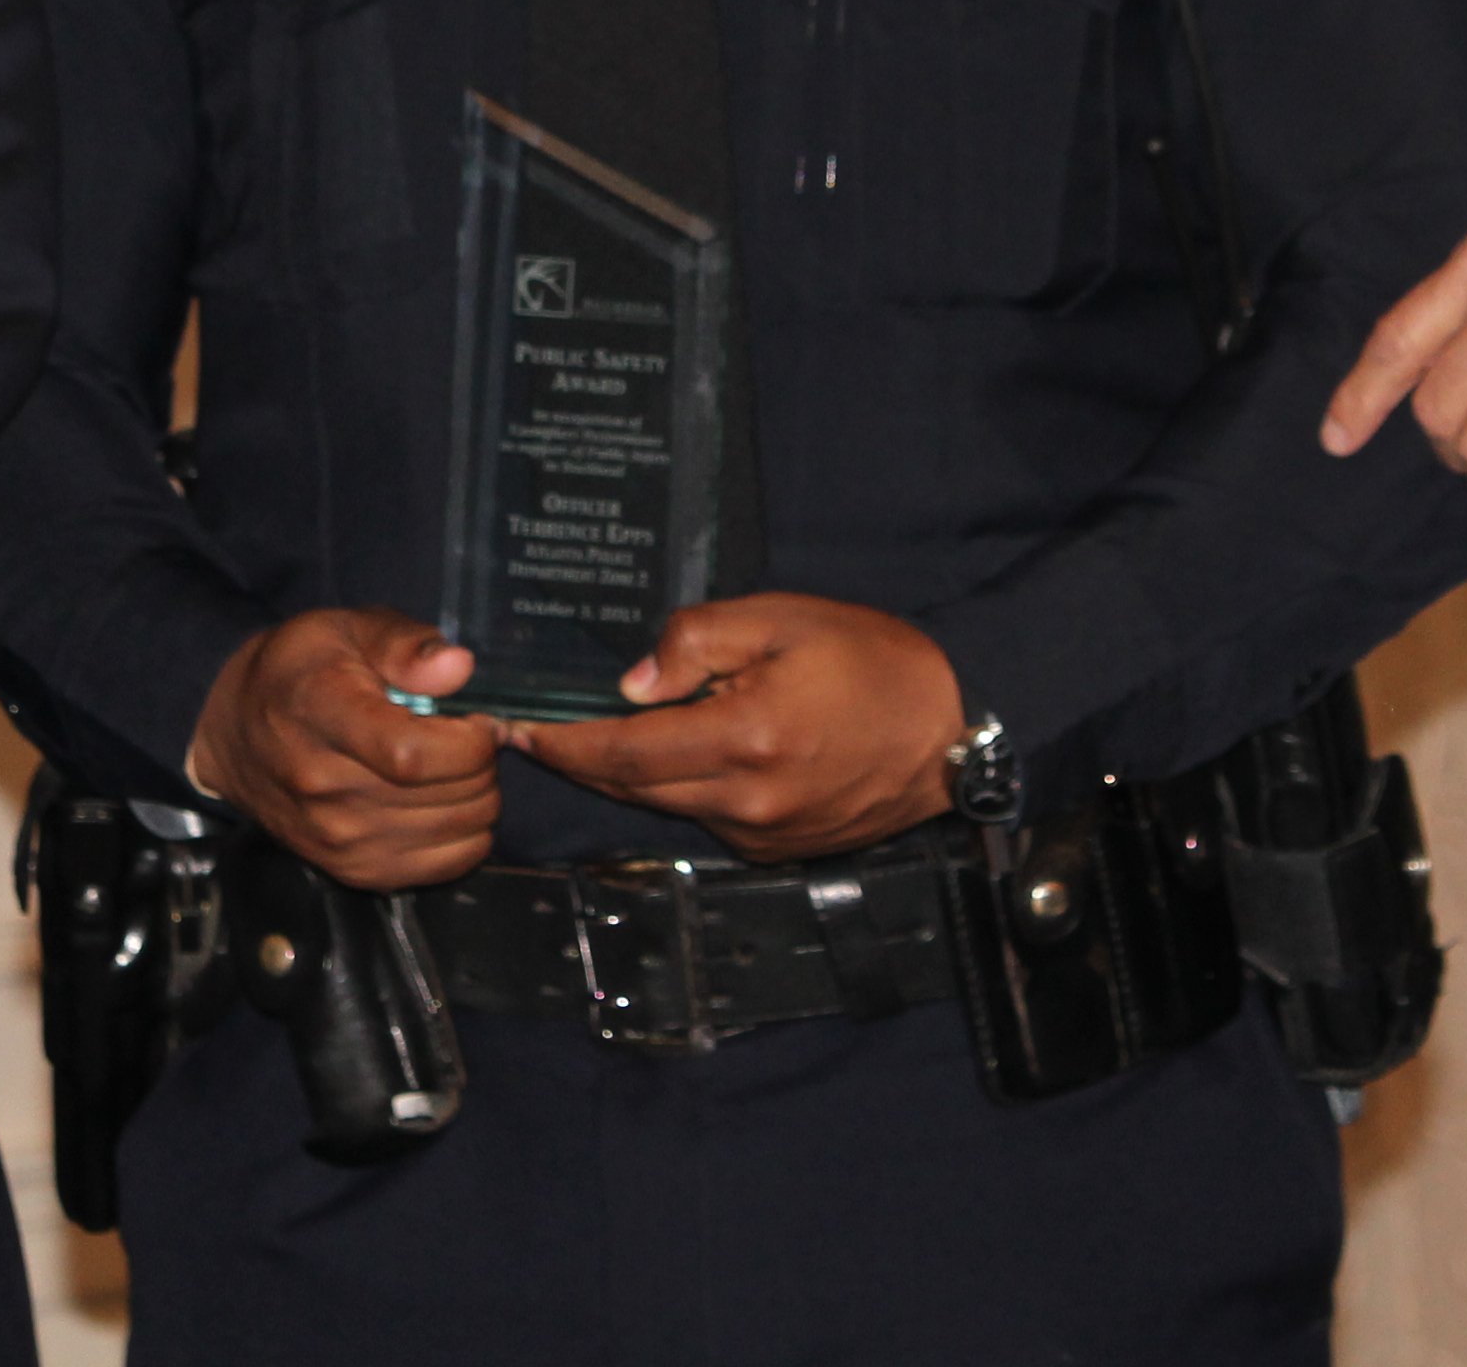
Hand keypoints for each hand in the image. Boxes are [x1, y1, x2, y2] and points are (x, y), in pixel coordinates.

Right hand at [191, 609, 504, 890]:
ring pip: (460, 830)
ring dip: (477, 793)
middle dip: (482, 760)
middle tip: (465, 733)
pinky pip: (449, 863)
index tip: (477, 718)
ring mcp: (340, 840)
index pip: (415, 755)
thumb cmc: (300, 672)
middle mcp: (327, 791)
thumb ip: (404, 644)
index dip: (468, 740)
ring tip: (451, 762)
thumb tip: (459, 668)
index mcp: (323, 718)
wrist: (238, 733)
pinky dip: (465, 831)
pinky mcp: (355, 871)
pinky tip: (443, 798)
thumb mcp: (347, 629)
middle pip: (448, 795)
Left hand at [508, 594, 962, 861]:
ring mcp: (759, 832)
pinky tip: (669, 752)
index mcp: (745, 739)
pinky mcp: (773, 847)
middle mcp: (746, 800)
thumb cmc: (872, 662)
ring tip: (587, 735)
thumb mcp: (784, 620)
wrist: (948, 738)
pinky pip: (702, 816)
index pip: (626, 753)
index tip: (519, 729)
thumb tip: (632, 683)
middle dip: (579, 760)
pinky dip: (676, 786)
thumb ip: (699, 640)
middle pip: (633, 787)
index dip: (565, 743)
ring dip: (623, 774)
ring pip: (664, 805)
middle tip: (534, 732)